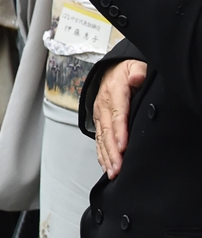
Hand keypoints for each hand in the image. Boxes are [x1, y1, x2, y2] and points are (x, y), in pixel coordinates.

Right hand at [93, 58, 145, 177]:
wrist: (110, 70)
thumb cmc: (125, 71)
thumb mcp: (134, 65)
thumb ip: (138, 71)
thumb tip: (137, 78)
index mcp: (113, 92)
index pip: (117, 115)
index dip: (119, 132)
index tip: (123, 147)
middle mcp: (102, 105)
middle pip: (107, 131)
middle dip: (112, 151)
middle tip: (118, 167)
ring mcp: (99, 114)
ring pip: (101, 138)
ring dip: (106, 156)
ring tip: (113, 172)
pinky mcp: (98, 121)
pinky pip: (98, 140)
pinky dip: (101, 154)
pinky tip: (106, 166)